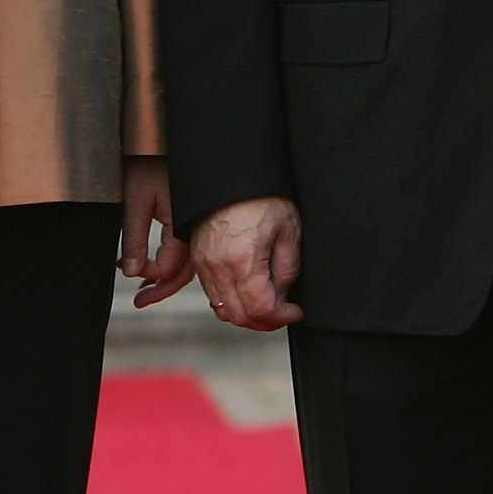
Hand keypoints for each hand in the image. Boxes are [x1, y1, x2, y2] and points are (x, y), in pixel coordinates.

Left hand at [121, 156, 194, 308]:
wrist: (158, 136)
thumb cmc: (144, 162)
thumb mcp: (134, 200)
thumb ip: (134, 239)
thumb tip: (131, 273)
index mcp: (184, 223)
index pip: (170, 267)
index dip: (148, 274)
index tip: (124, 269)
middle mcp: (196, 227)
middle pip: (185, 272)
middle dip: (161, 288)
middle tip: (139, 301)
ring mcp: (197, 224)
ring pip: (189, 264)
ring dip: (167, 278)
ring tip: (144, 291)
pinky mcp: (193, 218)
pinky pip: (188, 250)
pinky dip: (172, 263)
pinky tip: (155, 266)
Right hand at [189, 194, 303, 329]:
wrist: (232, 172)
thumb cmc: (261, 195)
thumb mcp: (288, 231)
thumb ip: (286, 270)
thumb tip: (282, 297)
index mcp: (242, 260)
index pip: (260, 310)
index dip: (282, 317)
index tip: (294, 312)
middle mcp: (217, 266)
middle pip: (239, 316)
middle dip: (265, 321)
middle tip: (284, 312)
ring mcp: (204, 264)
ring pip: (224, 309)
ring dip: (247, 313)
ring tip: (268, 302)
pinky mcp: (198, 259)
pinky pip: (213, 294)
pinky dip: (232, 301)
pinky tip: (249, 290)